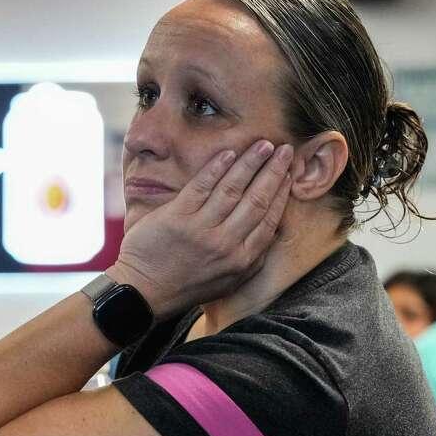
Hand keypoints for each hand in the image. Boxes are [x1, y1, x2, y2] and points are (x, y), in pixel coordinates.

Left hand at [108, 140, 292, 320]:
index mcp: (242, 260)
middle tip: (284, 149)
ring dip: (250, 162)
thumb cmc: (188, 285)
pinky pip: (202, 186)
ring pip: (232, 189)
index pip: (269, 218)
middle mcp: (226, 244)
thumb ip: (253, 257)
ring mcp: (201, 230)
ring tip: (262, 145)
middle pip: (256, 199)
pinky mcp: (177, 218)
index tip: (290, 173)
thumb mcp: (230, 280)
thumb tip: (274, 229)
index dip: (282, 192)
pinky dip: (217, 167)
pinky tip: (229, 153)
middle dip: (274, 171)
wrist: (145, 291)